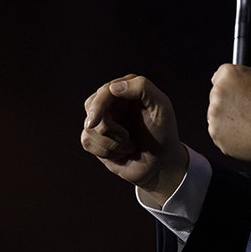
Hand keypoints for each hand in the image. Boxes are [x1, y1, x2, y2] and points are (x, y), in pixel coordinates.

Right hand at [80, 75, 187, 205]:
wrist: (160, 164)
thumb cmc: (164, 134)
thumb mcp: (161, 107)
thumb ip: (142, 88)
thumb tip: (113, 87)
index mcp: (128, 88)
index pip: (105, 91)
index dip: (98, 106)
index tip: (94, 122)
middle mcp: (113, 100)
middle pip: (91, 106)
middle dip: (107, 127)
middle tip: (126, 137)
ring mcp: (103, 118)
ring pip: (89, 127)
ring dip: (112, 143)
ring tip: (130, 145)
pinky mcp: (96, 136)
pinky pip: (87, 141)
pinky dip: (106, 151)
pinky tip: (122, 152)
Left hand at [207, 64, 250, 162]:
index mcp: (229, 75)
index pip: (221, 75)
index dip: (233, 83)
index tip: (240, 91)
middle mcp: (218, 93)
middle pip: (217, 95)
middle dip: (230, 101)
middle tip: (249, 109)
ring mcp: (215, 116)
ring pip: (217, 115)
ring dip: (228, 118)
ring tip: (250, 123)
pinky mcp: (217, 135)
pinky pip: (220, 133)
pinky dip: (229, 135)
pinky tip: (247, 134)